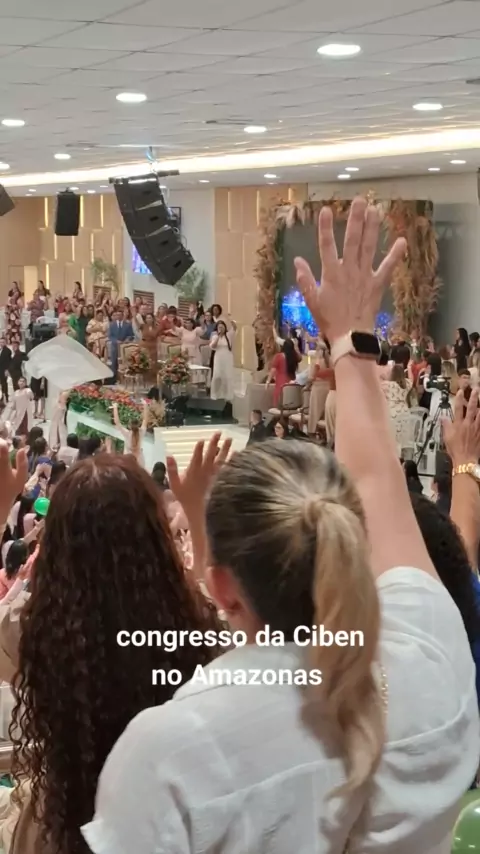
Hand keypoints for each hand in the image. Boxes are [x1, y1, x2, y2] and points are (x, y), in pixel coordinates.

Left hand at [0, 440, 27, 525]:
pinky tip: (1, 462)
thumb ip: (22, 464)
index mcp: (4, 467)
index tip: (5, 444)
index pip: (2, 448)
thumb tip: (22, 449)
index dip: (2, 442)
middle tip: (1, 446)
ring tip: (1, 455)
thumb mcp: (20, 479)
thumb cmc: (10, 491)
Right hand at [166, 432, 232, 515]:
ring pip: (220, 460)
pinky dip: (230, 459)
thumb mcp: (174, 484)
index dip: (199, 449)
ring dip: (225, 449)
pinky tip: (235, 452)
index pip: (196, 458)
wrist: (195, 507)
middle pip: (210, 455)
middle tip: (219, 432)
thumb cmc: (183, 495)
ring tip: (230, 439)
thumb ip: (171, 470)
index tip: (202, 440)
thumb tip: (169, 456)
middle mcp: (204, 472)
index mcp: (193, 472)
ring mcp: (212, 474)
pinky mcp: (217, 477)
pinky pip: (224, 467)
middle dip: (214, 443)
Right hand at [294, 197, 405, 342]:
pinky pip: (387, 267)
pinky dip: (395, 255)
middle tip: (359, 201)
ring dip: (372, 228)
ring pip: (369, 248)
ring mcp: (364, 276)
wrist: (350, 336)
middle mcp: (348, 270)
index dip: (326, 228)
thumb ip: (305, 279)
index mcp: (331, 273)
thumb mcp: (312, 301)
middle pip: (352, 240)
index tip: (326, 210)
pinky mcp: (377, 284)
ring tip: (375, 210)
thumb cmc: (329, 320)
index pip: (326, 246)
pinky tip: (402, 240)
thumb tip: (297, 261)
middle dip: (356, 219)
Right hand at [443, 389, 479, 466]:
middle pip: (472, 408)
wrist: (465, 460)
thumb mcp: (446, 437)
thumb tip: (443, 418)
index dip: (459, 399)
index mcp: (458, 424)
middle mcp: (468, 425)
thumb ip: (446, 426)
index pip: (458, 408)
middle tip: (476, 390)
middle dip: (474, 398)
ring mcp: (476, 429)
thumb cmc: (456, 450)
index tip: (461, 391)